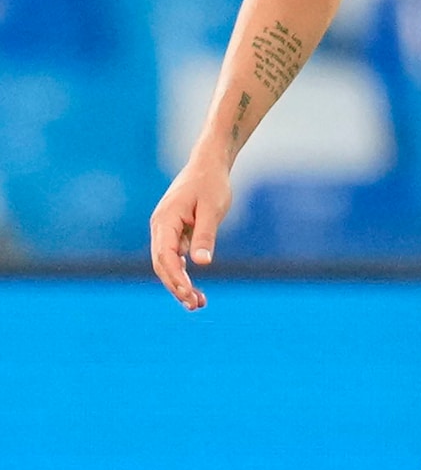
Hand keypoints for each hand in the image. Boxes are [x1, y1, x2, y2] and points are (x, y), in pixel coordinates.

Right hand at [150, 158, 232, 311]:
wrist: (208, 165)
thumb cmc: (211, 184)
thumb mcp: (212, 210)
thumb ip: (205, 235)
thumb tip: (201, 264)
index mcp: (165, 221)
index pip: (164, 256)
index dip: (175, 277)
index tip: (189, 293)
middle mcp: (160, 227)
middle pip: (161, 264)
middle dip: (176, 286)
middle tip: (195, 305)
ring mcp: (165, 230)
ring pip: (166, 263)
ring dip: (179, 283)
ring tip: (197, 303)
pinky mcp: (174, 232)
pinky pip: (174, 257)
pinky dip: (182, 273)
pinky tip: (194, 288)